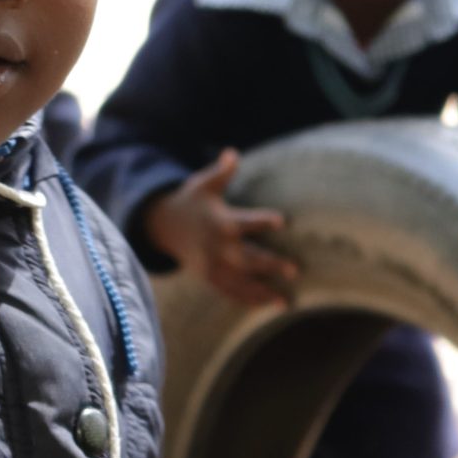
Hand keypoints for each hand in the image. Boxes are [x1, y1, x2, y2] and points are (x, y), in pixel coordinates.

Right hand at [146, 150, 297, 307]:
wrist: (163, 225)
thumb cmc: (192, 200)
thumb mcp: (204, 184)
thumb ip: (222, 172)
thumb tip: (232, 153)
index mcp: (220, 222)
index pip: (245, 221)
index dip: (263, 220)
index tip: (283, 220)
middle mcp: (216, 247)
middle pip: (247, 258)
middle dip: (270, 264)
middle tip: (294, 269)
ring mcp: (211, 266)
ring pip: (240, 282)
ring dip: (262, 292)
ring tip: (285, 301)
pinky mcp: (208, 278)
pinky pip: (229, 292)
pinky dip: (247, 300)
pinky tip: (268, 304)